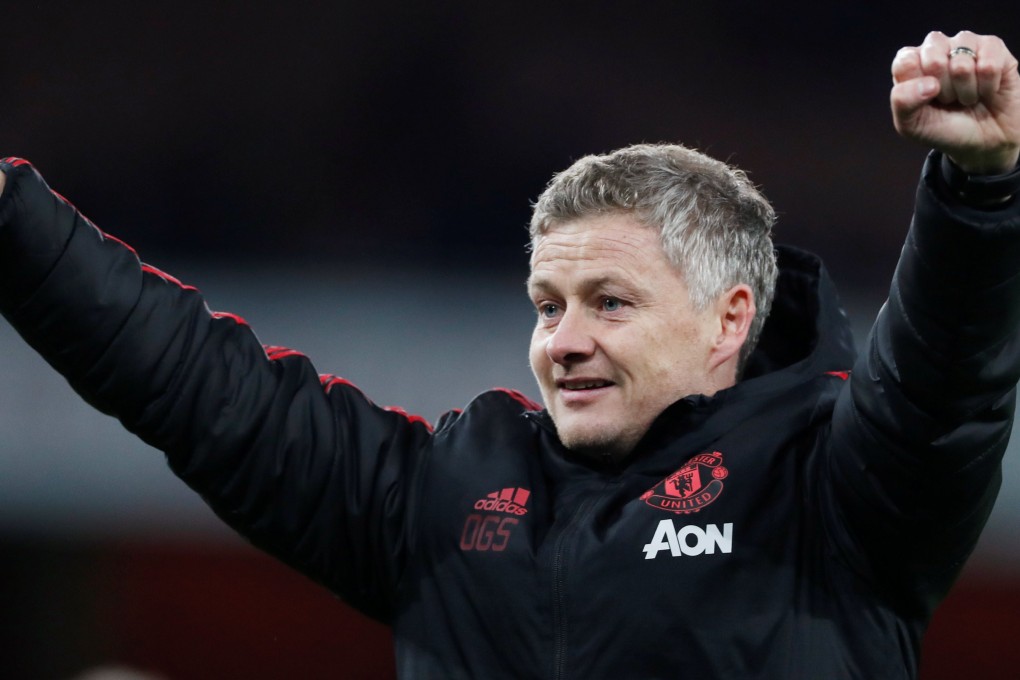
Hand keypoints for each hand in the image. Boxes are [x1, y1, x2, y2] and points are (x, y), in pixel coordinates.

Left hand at [891, 31, 1019, 173]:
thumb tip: (929, 83)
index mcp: (912, 63)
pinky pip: (989, 65)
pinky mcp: (994, 47)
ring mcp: (966, 45)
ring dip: (966, 90)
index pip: (905, 61)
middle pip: (933, 58)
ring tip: (967, 97)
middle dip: (943, 90)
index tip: (926, 100)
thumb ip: (902, 102)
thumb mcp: (911, 124)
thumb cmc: (943, 129)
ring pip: (962, 63)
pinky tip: (986, 91)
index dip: (916, 87)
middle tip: (948, 100)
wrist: (981, 141)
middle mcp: (937, 48)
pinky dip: (987, 87)